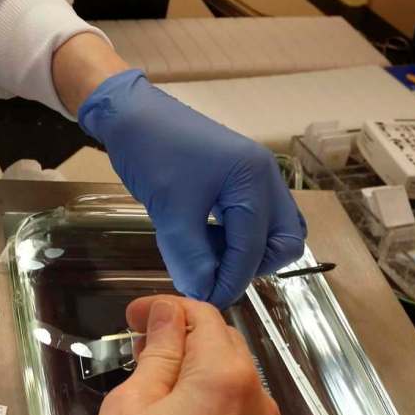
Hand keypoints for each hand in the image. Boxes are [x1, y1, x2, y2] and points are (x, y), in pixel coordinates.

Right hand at [67, 295, 279, 414]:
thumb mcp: (133, 400)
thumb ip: (160, 350)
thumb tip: (168, 315)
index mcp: (228, 378)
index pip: (202, 316)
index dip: (164, 309)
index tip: (133, 317)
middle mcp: (256, 404)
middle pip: (223, 344)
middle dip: (182, 334)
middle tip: (136, 341)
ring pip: (229, 378)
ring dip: (193, 366)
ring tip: (146, 376)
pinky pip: (231, 411)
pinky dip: (203, 397)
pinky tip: (167, 410)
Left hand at [77, 68, 305, 305]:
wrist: (131, 114)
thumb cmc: (151, 151)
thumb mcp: (170, 210)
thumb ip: (192, 256)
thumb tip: (204, 292)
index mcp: (253, 178)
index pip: (253, 248)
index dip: (230, 280)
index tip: (207, 300)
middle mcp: (264, 176)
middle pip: (283, 240)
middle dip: (253, 265)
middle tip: (214, 274)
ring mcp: (254, 175)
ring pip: (272, 230)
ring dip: (247, 253)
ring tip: (206, 257)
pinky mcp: (239, 179)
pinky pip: (254, 218)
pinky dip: (237, 237)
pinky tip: (205, 241)